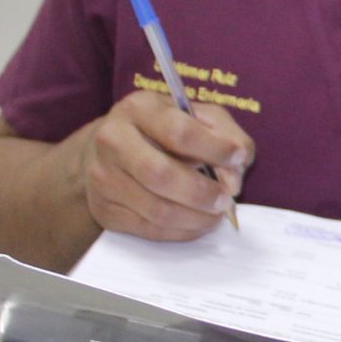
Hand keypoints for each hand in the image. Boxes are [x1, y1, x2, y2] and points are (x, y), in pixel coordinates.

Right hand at [80, 90, 251, 240]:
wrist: (111, 150)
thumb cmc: (164, 131)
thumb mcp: (198, 117)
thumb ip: (226, 136)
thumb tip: (234, 176)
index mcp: (139, 109)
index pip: (178, 132)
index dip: (214, 149)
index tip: (237, 158)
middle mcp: (113, 141)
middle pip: (160, 175)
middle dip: (202, 193)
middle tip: (226, 200)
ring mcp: (102, 178)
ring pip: (156, 209)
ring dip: (197, 218)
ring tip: (216, 214)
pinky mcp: (104, 209)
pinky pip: (149, 229)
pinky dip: (182, 232)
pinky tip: (197, 223)